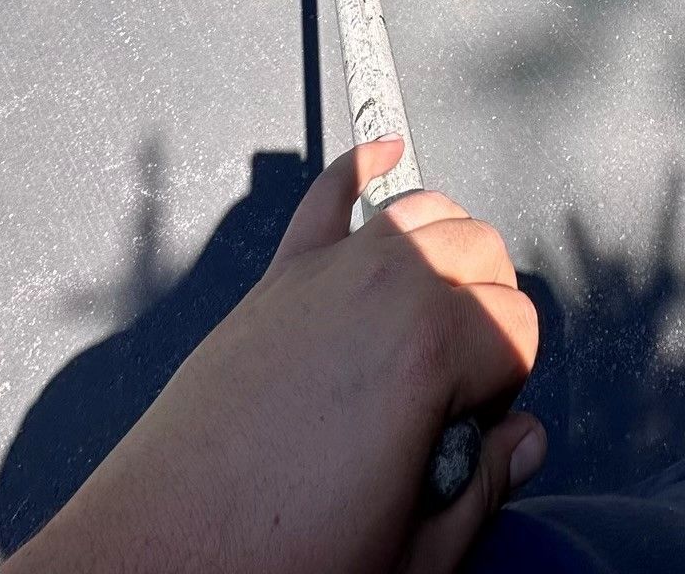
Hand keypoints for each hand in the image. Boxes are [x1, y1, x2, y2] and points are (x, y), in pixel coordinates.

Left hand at [4, 138, 544, 573]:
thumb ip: (486, 486)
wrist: (163, 556)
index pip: (521, 327)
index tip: (483, 426)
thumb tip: (521, 443)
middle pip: (482, 252)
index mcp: (430, 349)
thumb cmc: (276, 556)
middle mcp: (383, 287)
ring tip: (443, 303)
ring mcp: (326, 272)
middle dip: (490, 308)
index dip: (512, 383)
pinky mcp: (276, 279)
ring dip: (449, 246)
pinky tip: (380, 152)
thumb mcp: (414, 554)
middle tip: (466, 380)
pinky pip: (327, 196)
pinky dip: (360, 165)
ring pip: (424, 211)